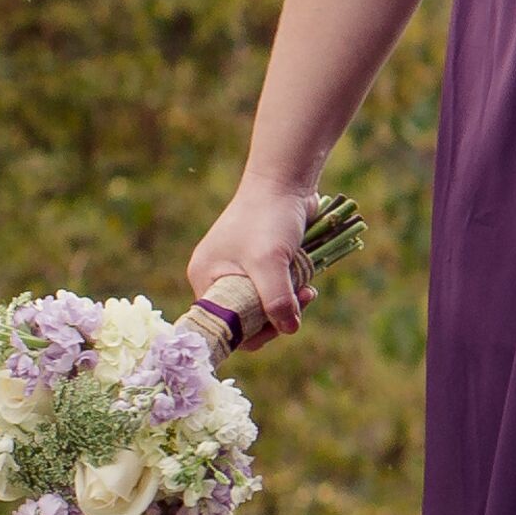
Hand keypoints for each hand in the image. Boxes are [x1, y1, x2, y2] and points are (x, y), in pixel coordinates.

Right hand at [182, 184, 318, 350]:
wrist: (285, 182)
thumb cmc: (269, 219)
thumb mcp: (270, 263)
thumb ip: (276, 300)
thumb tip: (289, 329)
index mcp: (206, 278)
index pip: (222, 324)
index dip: (250, 332)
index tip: (279, 325)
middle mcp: (218, 276)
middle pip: (245, 317)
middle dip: (275, 316)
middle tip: (301, 301)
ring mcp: (241, 269)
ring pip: (265, 304)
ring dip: (288, 303)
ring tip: (309, 291)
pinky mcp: (263, 263)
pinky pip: (275, 290)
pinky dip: (291, 290)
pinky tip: (309, 284)